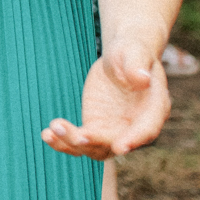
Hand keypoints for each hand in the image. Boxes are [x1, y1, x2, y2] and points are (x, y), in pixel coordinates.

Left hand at [41, 41, 170, 160]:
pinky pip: (79, 141)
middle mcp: (134, 126)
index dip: (135, 139)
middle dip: (96, 142)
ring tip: (52, 130)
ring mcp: (114, 130)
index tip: (120, 147)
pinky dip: (63, 141)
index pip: (147, 129)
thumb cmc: (132, 51)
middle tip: (77, 136)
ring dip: (72, 144)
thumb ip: (138, 65)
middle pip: (115, 143)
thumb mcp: (134, 52)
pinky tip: (46, 134)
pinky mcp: (95, 127)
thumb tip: (143, 79)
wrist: (120, 57)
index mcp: (153, 109)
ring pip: (94, 148)